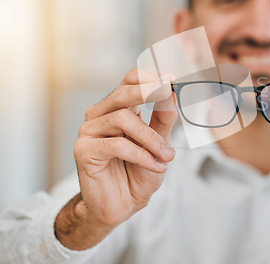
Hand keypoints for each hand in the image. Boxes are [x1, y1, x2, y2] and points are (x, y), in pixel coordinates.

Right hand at [55, 69, 176, 249]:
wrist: (124, 205)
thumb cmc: (139, 172)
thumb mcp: (159, 144)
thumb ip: (163, 120)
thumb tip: (171, 92)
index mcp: (119, 109)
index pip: (129, 82)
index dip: (148, 78)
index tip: (170, 79)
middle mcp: (101, 116)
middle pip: (122, 93)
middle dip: (148, 92)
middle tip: (167, 92)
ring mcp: (89, 131)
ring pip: (122, 118)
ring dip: (150, 138)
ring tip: (166, 156)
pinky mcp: (84, 150)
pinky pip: (116, 144)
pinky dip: (141, 154)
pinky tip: (155, 165)